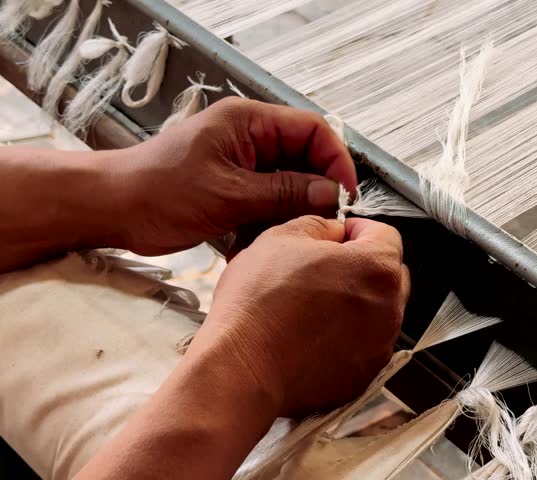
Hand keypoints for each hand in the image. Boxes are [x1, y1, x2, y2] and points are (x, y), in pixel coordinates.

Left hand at [114, 97, 355, 255]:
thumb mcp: (229, 194)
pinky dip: (274, 219)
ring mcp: (243, 163)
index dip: (335, 159)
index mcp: (249, 122)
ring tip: (295, 233)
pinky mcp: (235, 187)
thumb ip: (284, 192)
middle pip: (305, 157)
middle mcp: (250, 138)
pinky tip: (270, 239)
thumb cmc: (160, 191)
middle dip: (317, 188)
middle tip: (326, 221)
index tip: (346, 194)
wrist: (113, 209)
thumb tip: (331, 193)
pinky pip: (270, 200)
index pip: (312, 129)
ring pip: (290, 182)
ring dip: (295, 208)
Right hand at [185, 215, 409, 416]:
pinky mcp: (364, 374)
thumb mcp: (280, 239)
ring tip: (311, 304)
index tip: (337, 234)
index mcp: (376, 268)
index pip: (385, 234)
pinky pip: (363, 344)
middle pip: (387, 274)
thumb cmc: (258, 308)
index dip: (357, 229)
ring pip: (377, 311)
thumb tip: (332, 231)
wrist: (241, 371)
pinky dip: (346, 336)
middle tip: (322, 268)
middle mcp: (389, 308)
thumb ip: (319, 225)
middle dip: (361, 265)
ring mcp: (379, 346)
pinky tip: (311, 334)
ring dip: (354, 302)